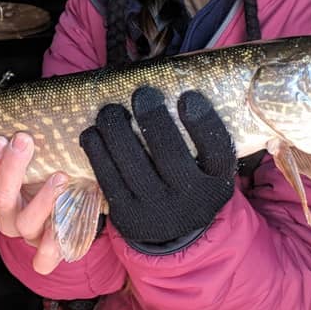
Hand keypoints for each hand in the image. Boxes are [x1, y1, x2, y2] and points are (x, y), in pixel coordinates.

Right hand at [0, 132, 66, 274]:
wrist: (73, 202)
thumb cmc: (49, 172)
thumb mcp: (36, 156)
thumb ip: (26, 143)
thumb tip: (28, 111)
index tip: (1, 138)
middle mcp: (8, 215)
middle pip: (0, 198)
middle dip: (11, 168)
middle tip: (24, 141)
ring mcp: (28, 234)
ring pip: (24, 224)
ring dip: (41, 199)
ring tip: (59, 176)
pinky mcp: (47, 251)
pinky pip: (42, 260)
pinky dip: (50, 247)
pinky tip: (61, 227)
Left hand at [80, 87, 235, 247]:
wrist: (173, 231)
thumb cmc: (189, 179)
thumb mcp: (207, 167)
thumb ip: (204, 134)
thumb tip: (183, 78)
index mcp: (218, 184)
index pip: (217, 152)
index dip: (204, 123)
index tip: (188, 96)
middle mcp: (191, 201)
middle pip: (171, 155)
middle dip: (153, 119)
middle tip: (142, 94)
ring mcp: (157, 211)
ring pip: (134, 166)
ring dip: (117, 130)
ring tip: (110, 110)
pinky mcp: (127, 216)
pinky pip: (108, 179)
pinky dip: (97, 151)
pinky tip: (92, 132)